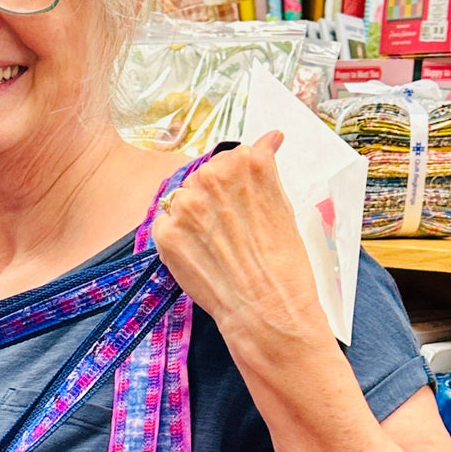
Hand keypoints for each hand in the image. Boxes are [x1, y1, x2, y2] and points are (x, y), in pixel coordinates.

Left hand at [150, 132, 331, 358]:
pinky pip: (167, 222)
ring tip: (219, 243)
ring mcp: (185, 205)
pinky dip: (179, 234)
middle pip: (207, 173)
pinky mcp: (165, 232)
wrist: (266, 312)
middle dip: (217, 195)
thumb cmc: (285, 266)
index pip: (235, 156)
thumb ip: (266, 170)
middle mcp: (213, 178)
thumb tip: (270, 138)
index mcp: (248, 164)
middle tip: (233, 227)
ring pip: (185, 195)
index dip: (240, 180)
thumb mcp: (284, 207)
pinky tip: (202, 253)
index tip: (244, 197)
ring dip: (196, 213)